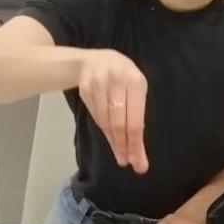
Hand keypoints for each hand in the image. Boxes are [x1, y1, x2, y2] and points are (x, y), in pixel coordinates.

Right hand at [78, 49, 149, 173]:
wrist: (96, 60)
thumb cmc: (123, 78)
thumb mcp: (135, 90)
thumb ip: (136, 115)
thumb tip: (137, 149)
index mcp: (135, 82)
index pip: (135, 120)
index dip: (135, 144)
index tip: (138, 162)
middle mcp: (116, 82)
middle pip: (119, 124)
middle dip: (124, 146)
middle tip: (128, 163)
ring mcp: (98, 84)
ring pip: (105, 122)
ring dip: (114, 142)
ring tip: (121, 156)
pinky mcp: (85, 89)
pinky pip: (96, 116)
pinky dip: (104, 131)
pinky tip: (111, 139)